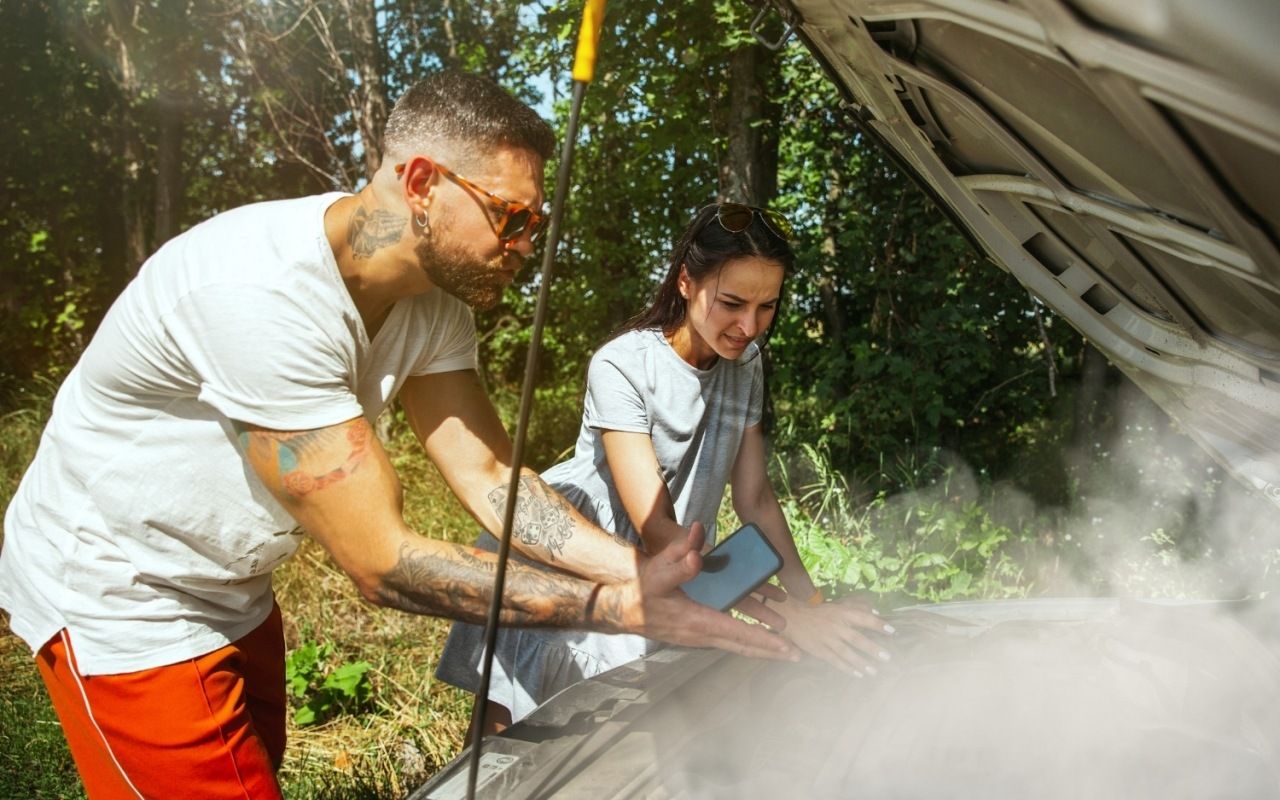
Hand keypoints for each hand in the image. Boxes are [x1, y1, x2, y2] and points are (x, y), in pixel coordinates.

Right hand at [600, 523, 798, 660]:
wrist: (621, 607)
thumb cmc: (640, 589)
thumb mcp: (658, 571)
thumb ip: (680, 559)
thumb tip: (699, 539)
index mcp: (696, 620)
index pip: (737, 632)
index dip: (763, 639)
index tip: (785, 645)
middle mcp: (699, 635)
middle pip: (741, 646)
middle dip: (769, 651)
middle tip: (796, 655)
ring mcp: (696, 639)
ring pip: (734, 646)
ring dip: (759, 649)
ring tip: (782, 652)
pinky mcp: (693, 637)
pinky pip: (726, 642)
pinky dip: (744, 643)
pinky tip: (753, 642)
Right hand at [771, 593, 893, 675]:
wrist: (794, 617)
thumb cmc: (821, 612)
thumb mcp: (838, 606)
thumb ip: (857, 607)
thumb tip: (876, 611)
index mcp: (842, 613)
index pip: (863, 618)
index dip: (877, 624)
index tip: (892, 631)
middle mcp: (836, 626)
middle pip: (856, 639)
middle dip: (872, 649)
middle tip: (887, 657)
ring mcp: (827, 640)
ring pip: (847, 653)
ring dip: (862, 663)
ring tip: (874, 671)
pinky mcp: (820, 651)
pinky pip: (835, 661)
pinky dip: (847, 668)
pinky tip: (859, 674)